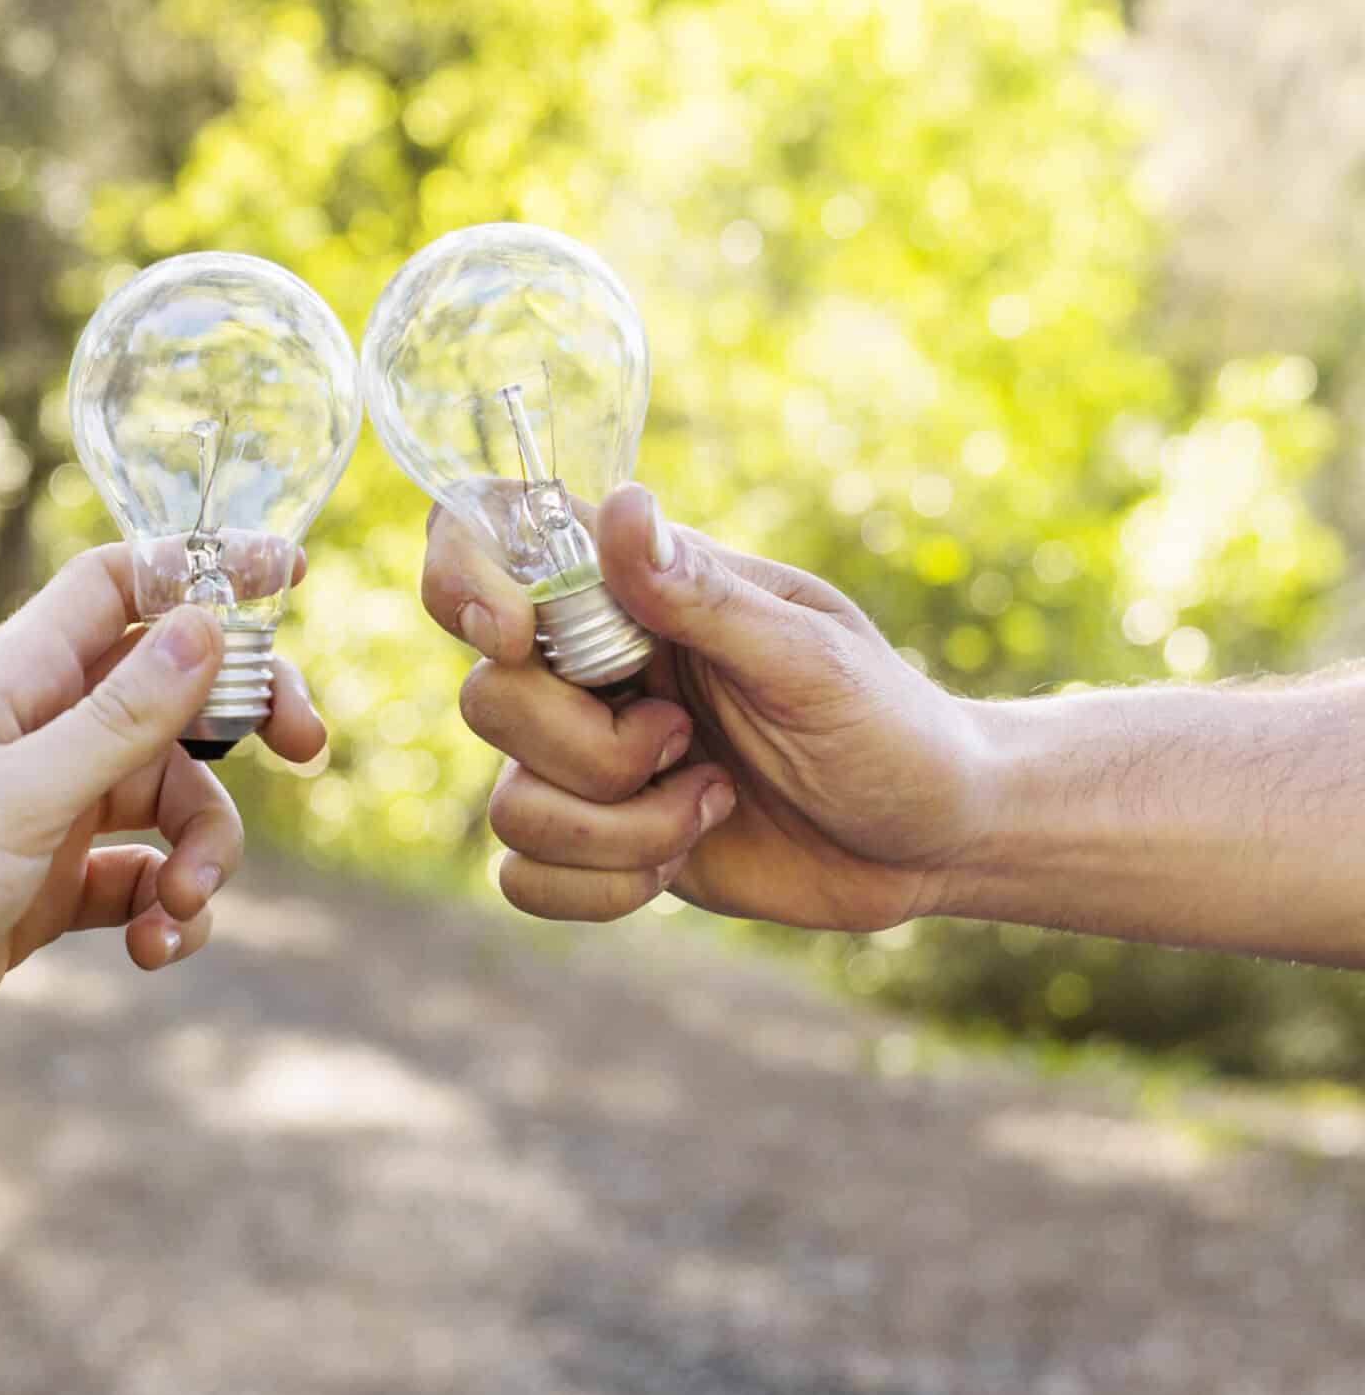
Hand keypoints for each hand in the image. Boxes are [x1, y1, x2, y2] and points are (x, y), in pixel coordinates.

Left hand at [0, 547, 323, 1123]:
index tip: (293, 576)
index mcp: (18, 683)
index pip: (123, 586)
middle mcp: (37, 736)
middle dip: (245, 717)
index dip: (206, 568)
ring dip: (204, 852)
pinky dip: (165, 912)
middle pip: (174, 692)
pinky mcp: (45, 894)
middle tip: (308, 747)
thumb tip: (208, 621)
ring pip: (172, 799)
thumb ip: (122, 716)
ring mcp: (44, 815)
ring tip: (178, 910)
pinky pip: (141, 880)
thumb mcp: (20, 798)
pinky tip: (150, 951)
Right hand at [422, 484, 985, 930]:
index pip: (491, 538)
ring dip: (618, 831)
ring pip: (507, 802)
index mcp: (634, 589)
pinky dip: (600, 888)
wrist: (931, 842)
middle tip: (689, 745)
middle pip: (485, 697)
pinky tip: (678, 860)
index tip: (516, 637)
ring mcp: (584, 757)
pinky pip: (523, 876)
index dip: (464, 578)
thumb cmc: (888, 725)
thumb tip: (620, 505)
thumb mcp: (810, 657)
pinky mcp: (594, 841)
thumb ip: (704, 595)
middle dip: (589, 751)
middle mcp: (591, 666)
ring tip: (710, 805)